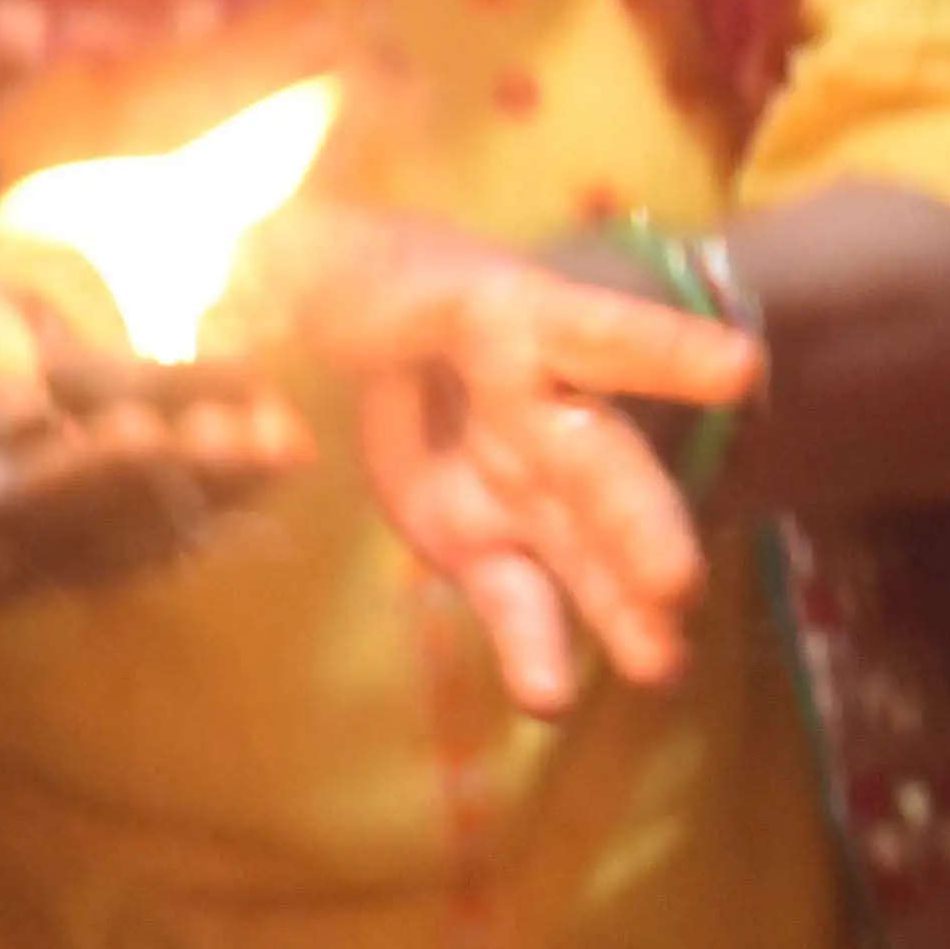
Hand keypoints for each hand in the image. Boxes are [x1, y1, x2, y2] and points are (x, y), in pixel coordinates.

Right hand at [0, 251, 309, 608]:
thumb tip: (29, 419)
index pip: (5, 493)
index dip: (81, 467)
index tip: (149, 426)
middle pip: (91, 524)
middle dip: (183, 474)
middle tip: (265, 428)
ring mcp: (42, 569)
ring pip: (138, 541)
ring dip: (221, 496)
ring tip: (288, 439)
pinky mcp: (91, 564)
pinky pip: (162, 546)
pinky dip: (224, 513)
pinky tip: (276, 476)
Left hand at [262, 210, 761, 714]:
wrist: (326, 310)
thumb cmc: (326, 262)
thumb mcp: (284, 252)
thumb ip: (259, 284)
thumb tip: (211, 318)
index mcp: (497, 312)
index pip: (589, 325)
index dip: (662, 346)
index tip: (739, 372)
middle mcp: (531, 401)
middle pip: (594, 458)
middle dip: (636, 517)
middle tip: (678, 579)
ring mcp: (517, 476)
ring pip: (580, 541)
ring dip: (617, 603)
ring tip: (660, 666)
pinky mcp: (482, 534)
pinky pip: (518, 593)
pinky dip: (532, 643)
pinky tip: (547, 697)